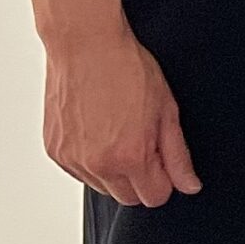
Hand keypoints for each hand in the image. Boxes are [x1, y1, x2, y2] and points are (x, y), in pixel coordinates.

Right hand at [44, 21, 199, 207]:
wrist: (85, 46)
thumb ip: (179, 155)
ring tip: (120, 132)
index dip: (166, 178)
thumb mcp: (167, 111)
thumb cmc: (129, 71)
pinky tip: (100, 131)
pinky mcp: (54, 151)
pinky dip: (92, 161)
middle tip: (144, 141)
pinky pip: (80, 172)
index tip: (164, 156)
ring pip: (103, 187)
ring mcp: (72, 159)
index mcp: (130, 157)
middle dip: (142, 179)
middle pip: (129, 198)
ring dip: (116, 172)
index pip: (155, 197)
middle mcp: (97, 165)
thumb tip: (190, 186)